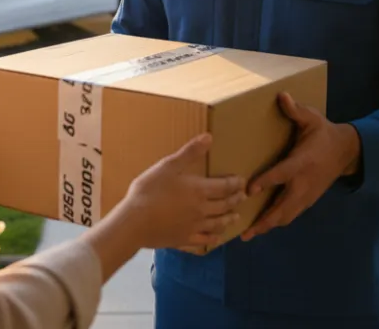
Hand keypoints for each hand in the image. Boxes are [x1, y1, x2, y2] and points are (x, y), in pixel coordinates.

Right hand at [119, 134, 246, 249]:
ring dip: (229, 219)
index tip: (242, 182)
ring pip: (217, 224)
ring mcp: (194, 227)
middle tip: (244, 197)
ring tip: (236, 217)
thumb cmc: (150, 190)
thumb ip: (189, 152)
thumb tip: (209, 137)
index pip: (225, 187)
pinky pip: (204, 241)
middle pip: (224, 205)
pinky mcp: (184, 240)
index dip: (236, 184)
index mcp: (199, 190)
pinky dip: (213, 239)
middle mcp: (202, 210)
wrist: (135, 222)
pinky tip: (216, 239)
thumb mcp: (168, 166)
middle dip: (236, 200)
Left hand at [241, 92, 360, 241]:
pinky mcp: (308, 200)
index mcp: (302, 162)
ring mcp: (307, 195)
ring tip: (249, 234)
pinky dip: (277, 222)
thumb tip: (282, 95)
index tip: (249, 190)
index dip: (266, 182)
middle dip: (265, 220)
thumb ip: (296, 110)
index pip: (282, 174)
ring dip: (269, 225)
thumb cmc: (324, 133)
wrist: (347, 151)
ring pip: (287, 216)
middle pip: (283, 207)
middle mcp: (303, 183)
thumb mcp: (312, 119)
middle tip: (245, 232)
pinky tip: (263, 226)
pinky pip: (291, 215)